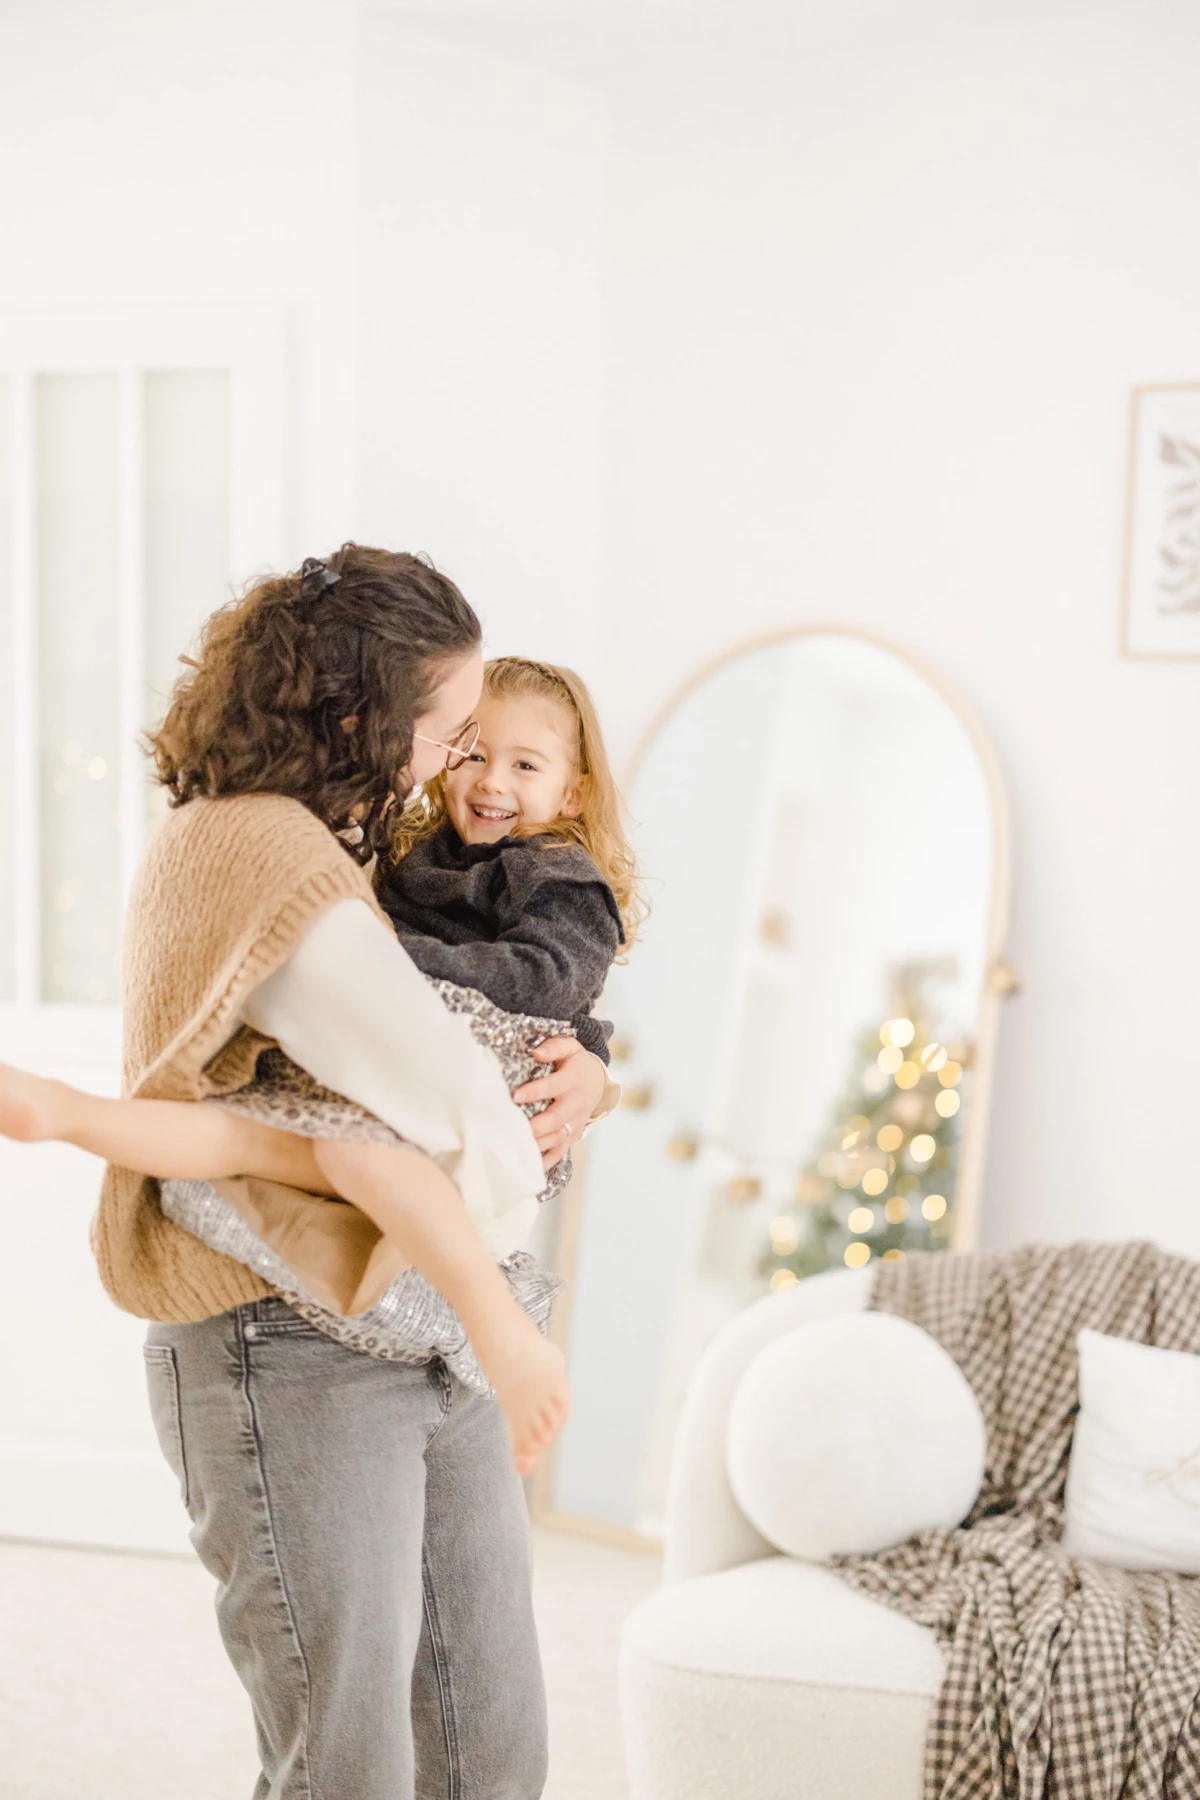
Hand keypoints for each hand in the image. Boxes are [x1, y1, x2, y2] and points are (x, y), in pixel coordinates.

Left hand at [513, 1037, 606, 1169]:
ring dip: (538, 1144)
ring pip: (558, 1137)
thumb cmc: (576, 1062)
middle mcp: (575, 1103)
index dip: (534, 1092)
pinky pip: (561, 1151)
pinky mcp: (573, 1134)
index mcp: (572, 1080)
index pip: (552, 1087)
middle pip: (556, 1118)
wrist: (598, 1081)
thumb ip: (554, 1047)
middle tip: (515, 1129)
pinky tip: (530, 1166)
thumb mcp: (570, 1047)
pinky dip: (547, 1160)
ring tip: (517, 1147)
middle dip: (536, 1126)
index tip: (515, 1096)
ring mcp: (575, 1121)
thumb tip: (536, 1052)